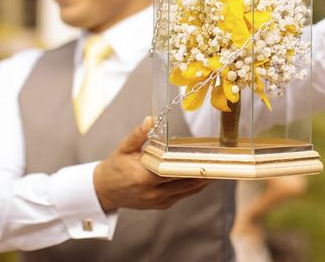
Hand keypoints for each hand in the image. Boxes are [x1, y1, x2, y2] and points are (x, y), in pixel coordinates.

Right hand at [93, 116, 210, 210]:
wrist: (105, 191)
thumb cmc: (115, 167)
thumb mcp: (123, 148)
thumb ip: (138, 135)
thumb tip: (151, 119)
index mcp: (144, 177)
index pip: (173, 170)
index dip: (190, 164)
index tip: (204, 156)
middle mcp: (153, 192)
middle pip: (185, 182)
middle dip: (203, 172)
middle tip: (220, 162)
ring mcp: (159, 201)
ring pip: (188, 191)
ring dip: (203, 181)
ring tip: (218, 169)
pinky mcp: (162, 205)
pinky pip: (183, 195)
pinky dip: (194, 186)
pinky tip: (203, 176)